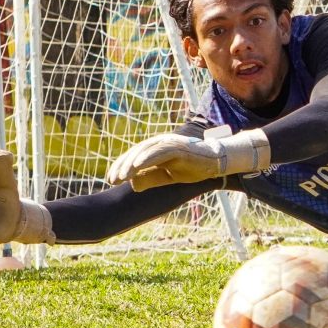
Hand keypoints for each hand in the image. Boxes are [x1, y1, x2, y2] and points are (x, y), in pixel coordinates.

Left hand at [106, 127, 270, 191]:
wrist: (216, 162)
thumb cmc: (193, 167)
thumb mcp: (167, 177)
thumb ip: (150, 178)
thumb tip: (132, 185)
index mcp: (156, 149)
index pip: (134, 157)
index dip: (121, 167)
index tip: (112, 180)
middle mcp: (160, 143)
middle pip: (135, 153)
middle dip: (122, 166)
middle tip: (111, 180)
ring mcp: (168, 143)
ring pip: (144, 152)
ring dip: (131, 163)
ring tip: (121, 176)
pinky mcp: (177, 146)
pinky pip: (158, 152)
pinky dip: (146, 158)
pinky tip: (136, 167)